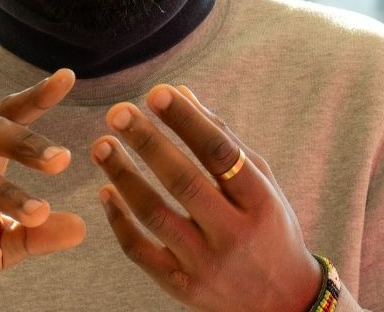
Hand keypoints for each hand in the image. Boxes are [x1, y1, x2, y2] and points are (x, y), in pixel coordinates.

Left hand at [92, 84, 322, 311]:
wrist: (282, 299)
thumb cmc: (268, 225)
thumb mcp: (261, 182)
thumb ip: (223, 139)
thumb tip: (181, 92)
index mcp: (260, 202)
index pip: (220, 154)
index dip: (187, 121)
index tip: (157, 93)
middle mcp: (233, 234)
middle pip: (183, 182)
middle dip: (147, 143)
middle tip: (117, 112)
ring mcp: (205, 264)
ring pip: (154, 215)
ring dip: (123, 176)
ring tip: (101, 145)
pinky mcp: (181, 287)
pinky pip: (140, 251)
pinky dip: (118, 221)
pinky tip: (105, 193)